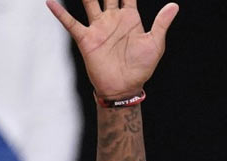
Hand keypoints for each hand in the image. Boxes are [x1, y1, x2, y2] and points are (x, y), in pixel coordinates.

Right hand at [47, 0, 177, 98]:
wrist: (125, 86)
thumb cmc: (142, 67)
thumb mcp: (155, 43)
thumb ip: (161, 23)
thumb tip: (175, 5)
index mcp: (130, 18)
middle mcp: (112, 19)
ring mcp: (98, 27)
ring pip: (88, 2)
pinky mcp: (86, 38)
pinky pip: (70, 22)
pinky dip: (60, 12)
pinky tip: (51, 2)